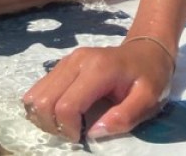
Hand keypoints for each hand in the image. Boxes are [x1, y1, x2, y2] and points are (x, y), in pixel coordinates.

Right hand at [22, 38, 172, 142]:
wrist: (146, 50)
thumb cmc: (150, 76)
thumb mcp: (149, 99)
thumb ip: (125, 116)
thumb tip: (94, 132)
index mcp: (98, 69)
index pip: (66, 105)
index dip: (69, 129)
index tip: (83, 137)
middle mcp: (76, 61)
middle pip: (44, 101)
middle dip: (53, 125)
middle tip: (74, 133)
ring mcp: (66, 61)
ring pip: (35, 95)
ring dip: (44, 117)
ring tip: (67, 125)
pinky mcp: (62, 65)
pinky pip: (38, 89)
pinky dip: (42, 108)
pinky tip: (61, 115)